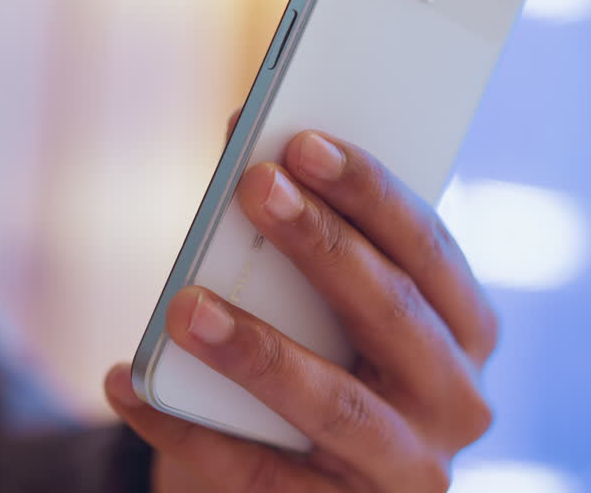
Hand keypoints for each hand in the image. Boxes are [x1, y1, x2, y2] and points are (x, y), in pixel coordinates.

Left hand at [105, 130, 497, 491]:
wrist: (304, 474)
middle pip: (392, 312)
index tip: (304, 141)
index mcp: (462, 326)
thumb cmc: (316, 351)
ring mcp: (402, 467)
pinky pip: (257, 474)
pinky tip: (127, 384)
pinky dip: (185, 429)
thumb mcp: (321, 294)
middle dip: (322, 245)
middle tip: (253, 187)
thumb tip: (239, 132)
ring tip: (184, 306)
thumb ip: (295, 218)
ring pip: (333, 403)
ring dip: (256, 349)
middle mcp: (454, 398)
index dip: (369, 191)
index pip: (427, 247)